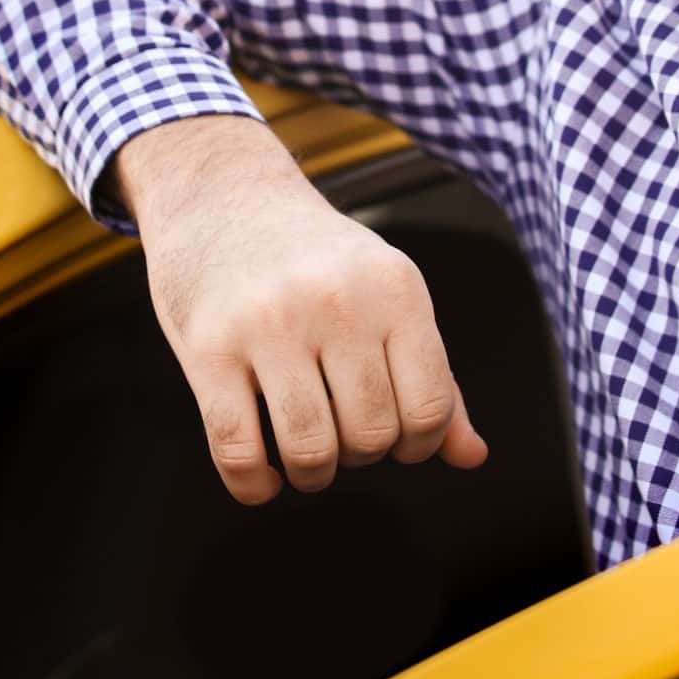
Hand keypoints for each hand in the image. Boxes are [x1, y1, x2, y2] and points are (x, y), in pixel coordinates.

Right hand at [112, 115, 489, 504]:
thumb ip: (431, 373)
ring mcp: (268, 324)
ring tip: (304, 453)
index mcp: (394, 288)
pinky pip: (238, 451)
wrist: (222, 193)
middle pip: (371, 435)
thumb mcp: (385, 294)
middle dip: (359, 455)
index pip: (428, 408)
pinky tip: (263, 475)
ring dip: (311, 474)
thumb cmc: (313, 257)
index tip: (393, 436)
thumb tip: (471, 455)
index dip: (417, 444)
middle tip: (340, 431)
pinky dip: (254, 485)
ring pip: (310, 451)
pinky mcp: (207, 347)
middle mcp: (335, 302)